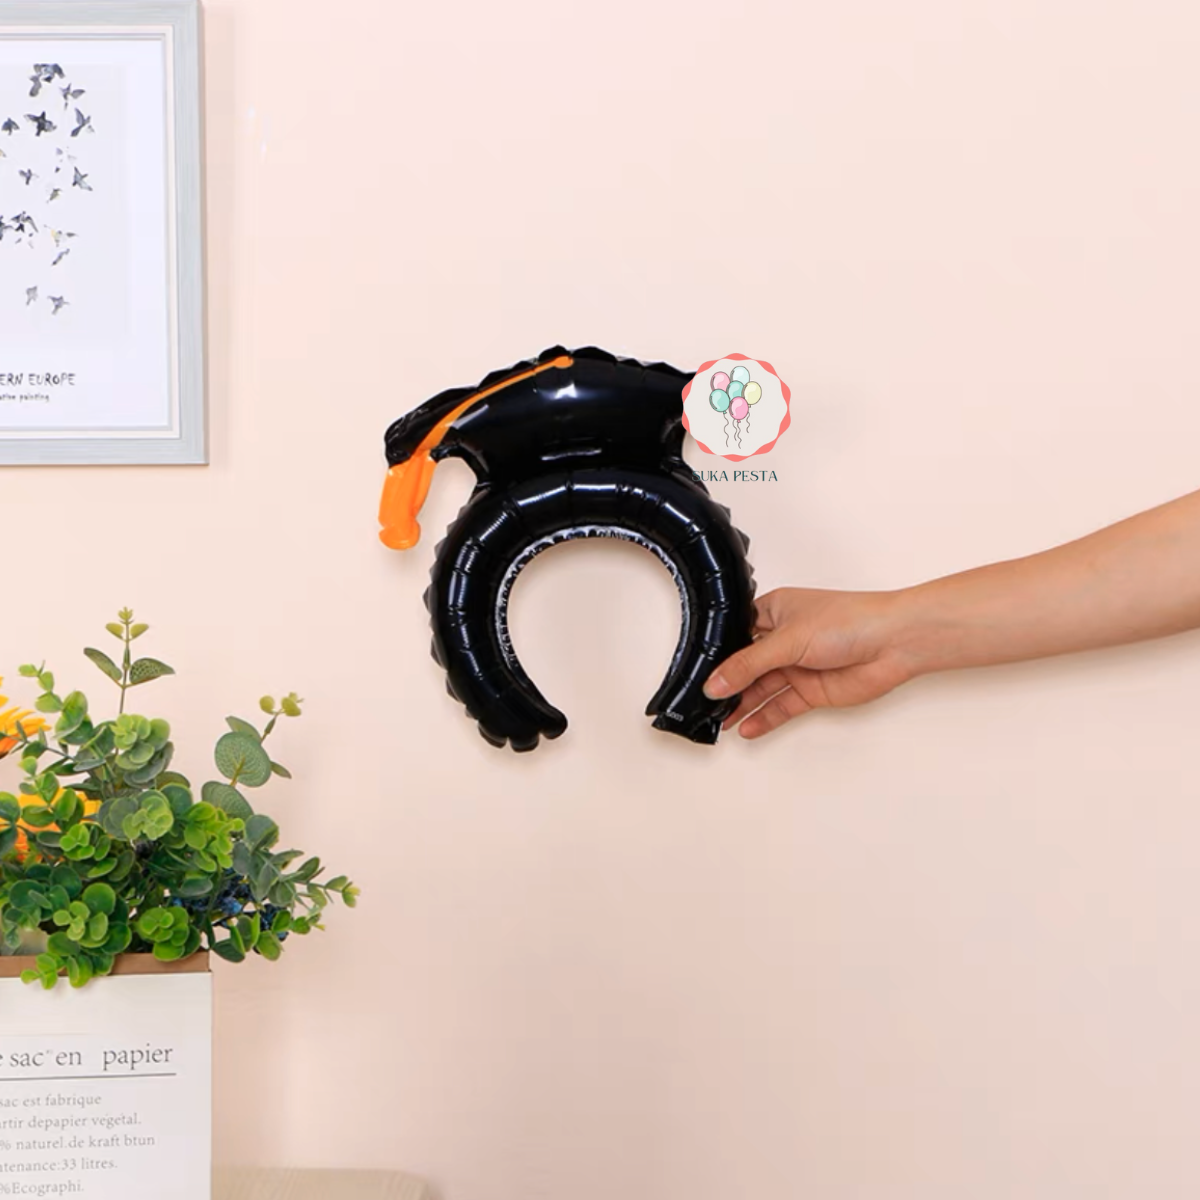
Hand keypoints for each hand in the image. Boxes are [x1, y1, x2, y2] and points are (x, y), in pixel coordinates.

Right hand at [704, 588, 918, 738]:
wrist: (894, 642)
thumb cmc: (850, 620)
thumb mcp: (787, 640)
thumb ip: (748, 665)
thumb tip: (715, 682)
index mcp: (774, 611)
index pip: (735, 636)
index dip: (717, 656)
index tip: (698, 675)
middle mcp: (784, 638)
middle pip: (746, 666)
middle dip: (727, 685)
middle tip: (704, 704)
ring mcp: (798, 666)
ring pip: (762, 689)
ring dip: (742, 705)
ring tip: (720, 721)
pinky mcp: (812, 690)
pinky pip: (781, 707)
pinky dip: (764, 718)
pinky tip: (747, 727)